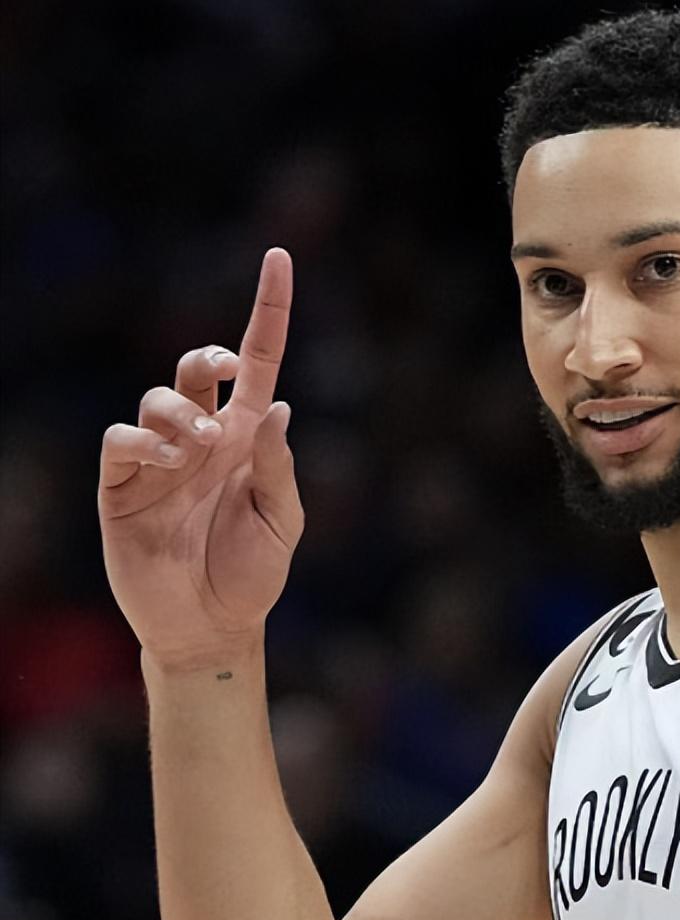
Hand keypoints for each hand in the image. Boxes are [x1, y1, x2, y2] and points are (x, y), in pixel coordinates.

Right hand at [98, 249, 302, 667]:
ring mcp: (160, 459)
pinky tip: (169, 461)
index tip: (280, 256)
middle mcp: (204, 438)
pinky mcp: (122, 486)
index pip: (258, 361)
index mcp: (249, 437)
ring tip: (201, 447)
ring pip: (157, 398)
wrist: (210, 626)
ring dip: (180, 411)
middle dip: (206, 356)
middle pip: (195, 368)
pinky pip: (122, 440)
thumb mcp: (282, 521)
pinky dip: (143, 440)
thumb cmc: (254, 573)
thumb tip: (282, 406)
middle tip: (222, 373)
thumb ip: (279, 466)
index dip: (269, 309)